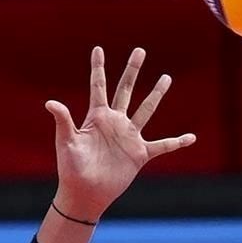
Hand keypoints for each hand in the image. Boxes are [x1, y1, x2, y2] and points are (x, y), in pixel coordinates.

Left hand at [46, 47, 195, 221]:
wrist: (85, 194)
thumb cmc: (71, 169)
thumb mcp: (66, 142)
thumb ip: (63, 121)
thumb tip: (50, 103)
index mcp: (96, 117)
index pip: (98, 86)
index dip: (98, 67)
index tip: (98, 49)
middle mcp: (115, 122)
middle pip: (126, 90)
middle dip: (132, 70)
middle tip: (140, 51)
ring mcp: (129, 137)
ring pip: (146, 110)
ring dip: (156, 94)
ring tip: (166, 77)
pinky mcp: (140, 154)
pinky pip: (162, 145)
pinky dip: (177, 142)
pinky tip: (191, 138)